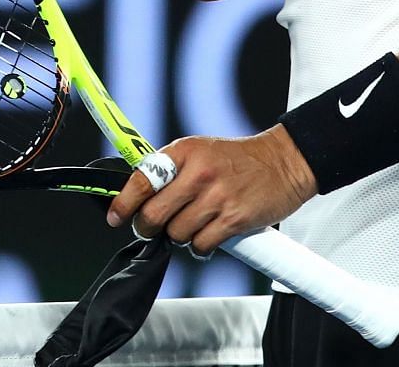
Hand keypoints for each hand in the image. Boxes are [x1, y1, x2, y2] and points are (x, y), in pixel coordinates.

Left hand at [106, 128, 318, 257]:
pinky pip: (201, 246)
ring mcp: (217, 197)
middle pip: (155, 214)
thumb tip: (137, 195)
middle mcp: (199, 173)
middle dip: (147, 227)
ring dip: (179, 236)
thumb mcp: (200, 151)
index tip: (115, 217)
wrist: (283, 162)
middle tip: (150, 228)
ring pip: (177, 233)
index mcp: (184, 151)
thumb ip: (171, 170)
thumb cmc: (236, 160)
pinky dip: (199, 247)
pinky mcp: (234, 219)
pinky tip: (207, 236)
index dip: (124, 203)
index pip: (143, 180)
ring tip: (191, 225)